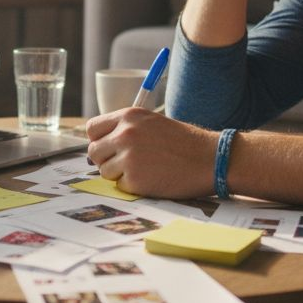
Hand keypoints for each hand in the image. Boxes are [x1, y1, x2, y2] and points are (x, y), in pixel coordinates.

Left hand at [86, 108, 217, 198]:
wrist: (210, 159)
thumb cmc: (185, 142)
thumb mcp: (152, 123)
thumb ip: (126, 129)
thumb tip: (102, 146)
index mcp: (129, 116)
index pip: (93, 128)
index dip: (99, 140)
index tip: (108, 148)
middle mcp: (125, 134)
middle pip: (93, 151)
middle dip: (105, 159)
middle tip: (125, 163)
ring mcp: (128, 157)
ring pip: (104, 171)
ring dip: (119, 174)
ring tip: (144, 169)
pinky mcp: (134, 179)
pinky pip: (120, 186)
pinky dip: (132, 186)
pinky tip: (151, 179)